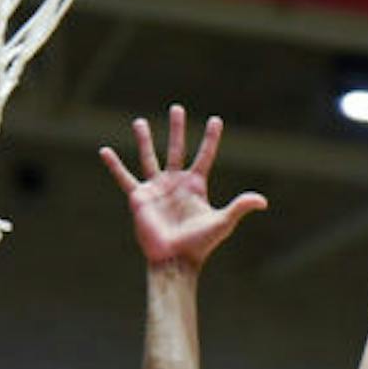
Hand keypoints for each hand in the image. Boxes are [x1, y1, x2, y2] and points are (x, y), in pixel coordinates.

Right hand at [100, 104, 266, 270]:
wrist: (174, 259)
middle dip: (177, 129)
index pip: (205, 156)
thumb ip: (239, 208)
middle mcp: (175, 183)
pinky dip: (114, 165)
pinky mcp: (139, 198)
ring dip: (145, 140)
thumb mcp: (222, 223)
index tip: (216, 120)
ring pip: (149, 157)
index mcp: (195, 186)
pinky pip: (124, 178)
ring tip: (140, 122)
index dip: (211, 139)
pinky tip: (104, 151)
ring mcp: (156, 189)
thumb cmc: (199, 244)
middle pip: (177, 149)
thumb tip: (263, 201)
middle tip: (177, 108)